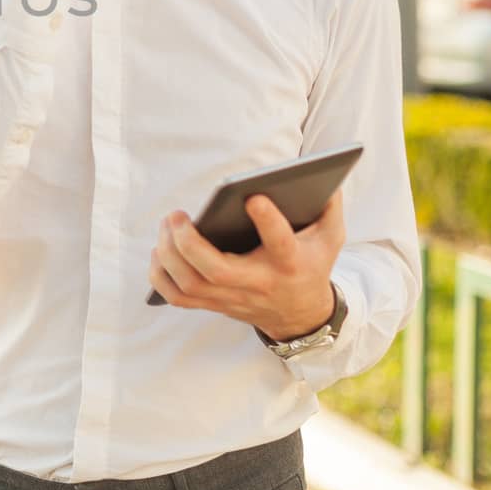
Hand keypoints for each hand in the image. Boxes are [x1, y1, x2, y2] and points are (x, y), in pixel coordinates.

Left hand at [148, 191, 346, 341]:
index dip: (268, 221)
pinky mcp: (215, 304)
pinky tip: (160, 250)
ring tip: (167, 225)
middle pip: (217, 271)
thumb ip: (329, 205)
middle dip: (190, 243)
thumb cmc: (310, 264)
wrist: (300, 315)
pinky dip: (160, 276)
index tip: (253, 196)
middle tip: (176, 215)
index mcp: (290, 263)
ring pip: (191, 285)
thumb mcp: (331, 237)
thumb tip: (322, 174)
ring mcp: (233, 297)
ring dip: (169, 255)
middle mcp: (258, 283)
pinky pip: (178, 298)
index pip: (280, 244)